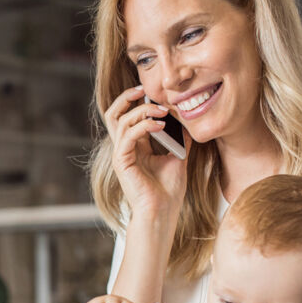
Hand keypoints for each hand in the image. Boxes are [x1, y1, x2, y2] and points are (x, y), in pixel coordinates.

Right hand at [104, 85, 190, 219]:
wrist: (162, 213)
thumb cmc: (168, 191)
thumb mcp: (178, 157)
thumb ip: (179, 139)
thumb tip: (187, 121)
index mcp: (135, 146)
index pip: (128, 116)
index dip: (138, 101)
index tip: (157, 95)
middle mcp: (125, 148)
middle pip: (114, 113)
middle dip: (126, 97)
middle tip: (144, 89)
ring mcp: (121, 154)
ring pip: (119, 120)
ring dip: (141, 111)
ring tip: (161, 111)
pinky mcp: (122, 162)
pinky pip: (127, 136)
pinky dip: (143, 126)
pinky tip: (160, 125)